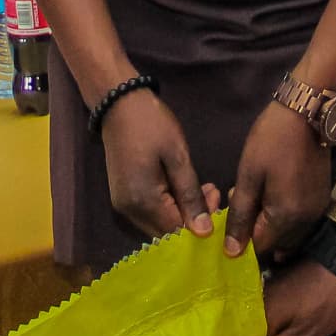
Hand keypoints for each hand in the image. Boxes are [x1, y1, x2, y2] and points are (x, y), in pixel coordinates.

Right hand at [101, 88, 220, 239]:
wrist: (118, 103)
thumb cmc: (151, 124)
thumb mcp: (177, 156)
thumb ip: (190, 195)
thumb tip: (204, 232)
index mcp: (143, 201)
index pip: (177, 231)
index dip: (201, 224)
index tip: (218, 197)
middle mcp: (129, 211)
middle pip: (167, 232)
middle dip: (193, 219)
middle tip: (212, 191)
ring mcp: (123, 205)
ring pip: (159, 224)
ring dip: (182, 213)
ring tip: (202, 188)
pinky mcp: (123, 197)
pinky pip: (150, 213)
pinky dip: (169, 207)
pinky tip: (181, 188)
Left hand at [224, 101, 330, 260]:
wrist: (307, 112)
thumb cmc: (272, 141)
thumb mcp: (249, 175)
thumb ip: (240, 215)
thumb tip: (231, 251)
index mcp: (286, 217)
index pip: (260, 247)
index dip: (241, 237)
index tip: (231, 214)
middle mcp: (306, 221)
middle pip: (276, 243)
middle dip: (256, 230)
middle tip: (242, 199)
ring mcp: (317, 210)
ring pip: (289, 233)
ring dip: (270, 223)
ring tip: (257, 194)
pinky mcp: (322, 199)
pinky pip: (299, 220)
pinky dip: (284, 215)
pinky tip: (274, 193)